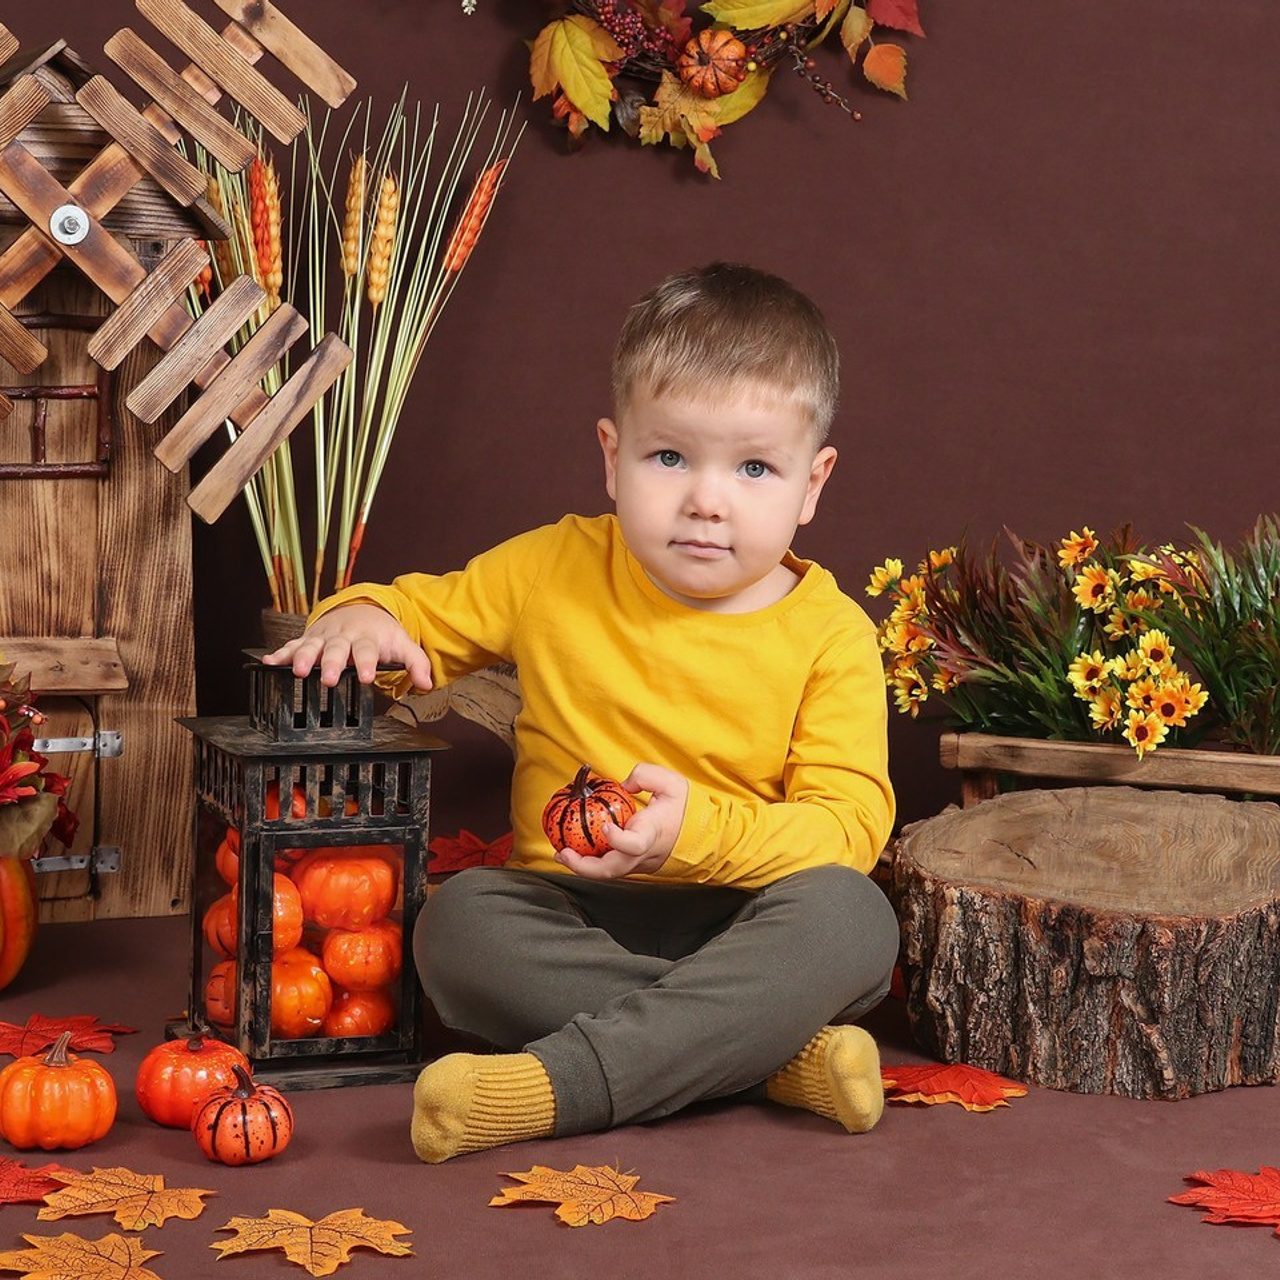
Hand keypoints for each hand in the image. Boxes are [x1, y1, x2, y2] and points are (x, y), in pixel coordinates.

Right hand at [261, 603, 433, 690]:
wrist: (363, 608)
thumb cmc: (382, 633)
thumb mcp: (403, 644)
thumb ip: (417, 663)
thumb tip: (427, 684)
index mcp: (367, 638)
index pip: (368, 651)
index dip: (366, 663)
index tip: (366, 677)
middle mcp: (343, 637)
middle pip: (337, 650)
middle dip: (331, 663)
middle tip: (328, 678)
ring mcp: (324, 637)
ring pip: (311, 646)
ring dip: (302, 657)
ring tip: (297, 670)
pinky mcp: (309, 639)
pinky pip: (292, 645)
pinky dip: (280, 653)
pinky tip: (268, 661)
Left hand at [554, 763, 687, 880]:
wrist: (704, 837)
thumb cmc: (686, 810)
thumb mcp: (671, 783)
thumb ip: (645, 776)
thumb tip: (623, 783)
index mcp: (653, 833)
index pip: (635, 844)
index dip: (618, 840)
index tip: (606, 828)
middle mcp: (644, 854)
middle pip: (612, 870)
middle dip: (584, 866)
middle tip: (563, 852)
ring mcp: (639, 864)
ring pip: (609, 873)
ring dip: (583, 866)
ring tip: (563, 853)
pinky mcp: (635, 866)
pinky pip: (611, 868)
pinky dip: (592, 862)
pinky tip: (576, 851)